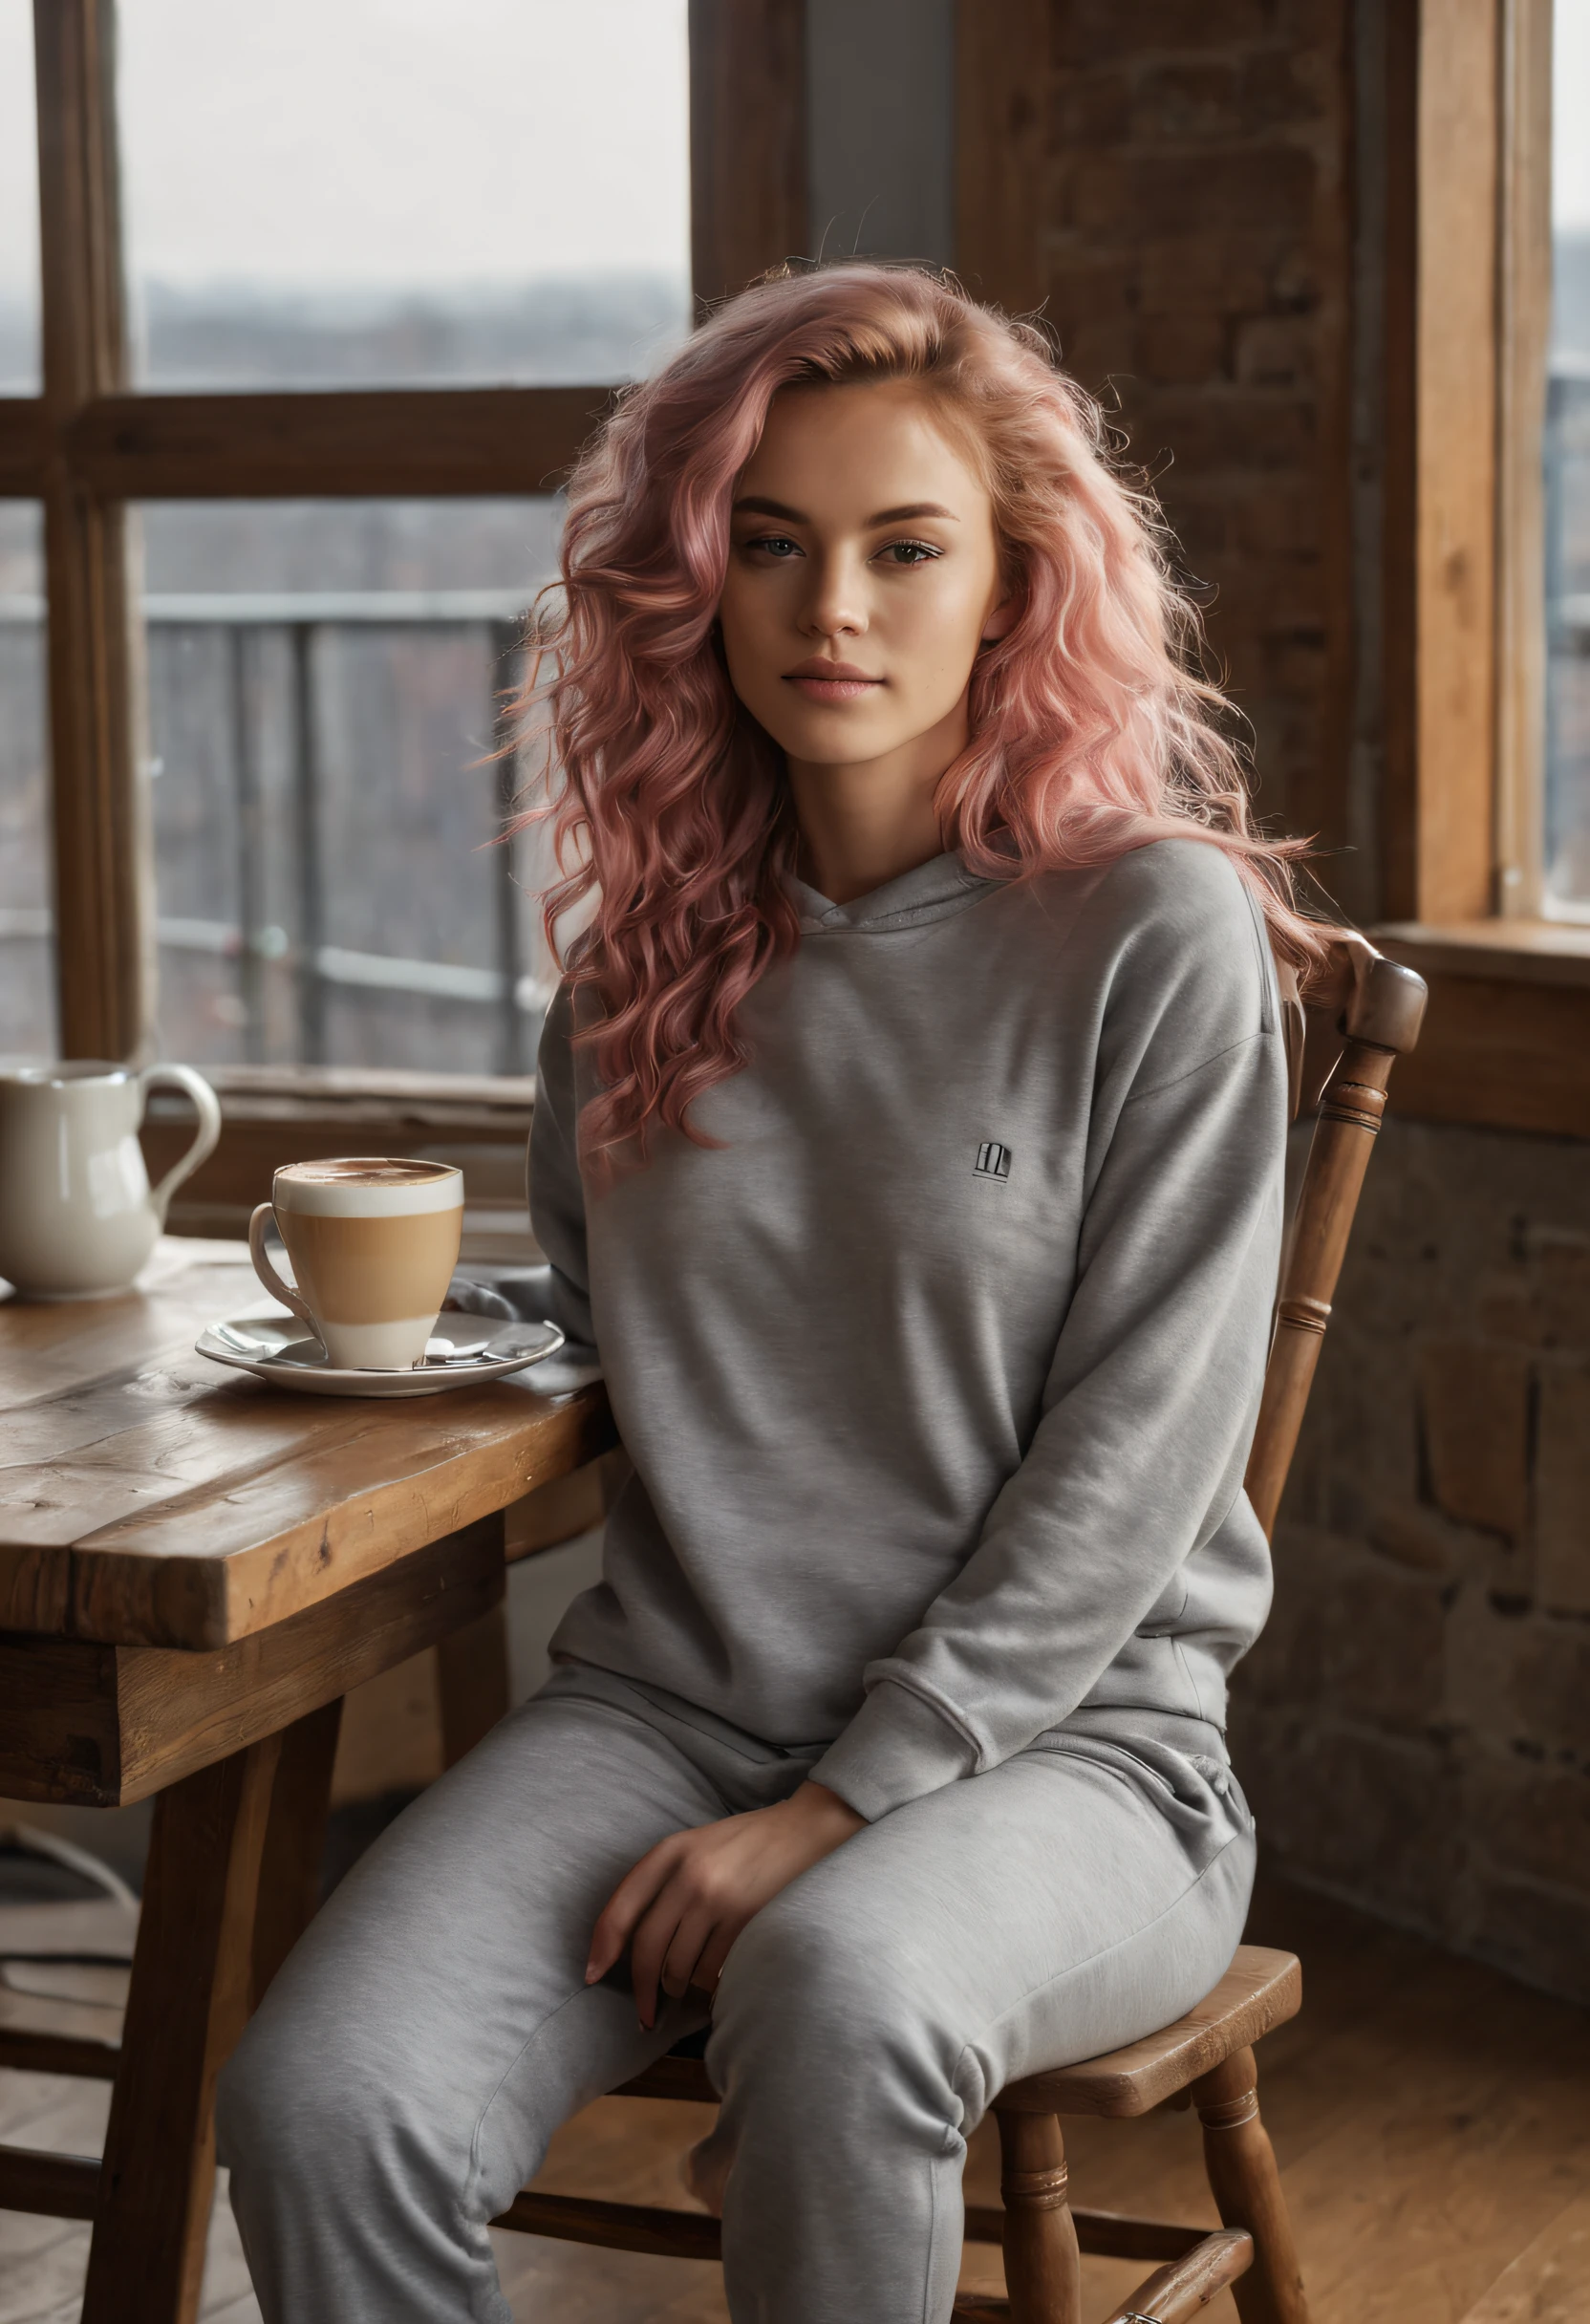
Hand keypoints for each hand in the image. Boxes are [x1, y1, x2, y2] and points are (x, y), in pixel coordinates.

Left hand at [586, 1781, 864, 2029]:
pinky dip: (710, 1988)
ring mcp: (719, 1899)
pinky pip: (714, 1974)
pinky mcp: (748, 1922)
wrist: (810, 1829)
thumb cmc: (749, 1842)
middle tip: (645, 2015)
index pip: (621, 1909)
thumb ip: (665, 1881)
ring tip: (691, 1985)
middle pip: (648, 1950)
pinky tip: (717, 1983)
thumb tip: (632, 1944)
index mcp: (672, 1851)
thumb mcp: (699, 1844)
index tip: (593, 1977)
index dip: (602, 1949)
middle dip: (642, 1991)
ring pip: (680, 1968)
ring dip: (680, 1988)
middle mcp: (690, 1875)